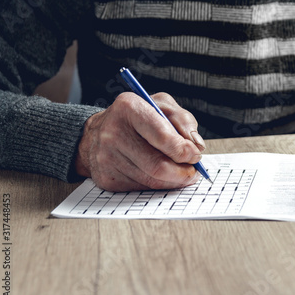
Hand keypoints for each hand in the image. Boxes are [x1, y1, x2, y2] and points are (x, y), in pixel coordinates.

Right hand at [75, 92, 205, 191]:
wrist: (97, 132)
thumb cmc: (136, 117)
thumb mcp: (161, 105)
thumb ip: (183, 120)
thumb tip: (196, 145)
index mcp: (129, 108)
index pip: (162, 137)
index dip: (183, 150)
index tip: (195, 154)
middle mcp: (113, 133)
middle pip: (158, 165)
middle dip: (183, 172)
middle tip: (193, 170)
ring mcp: (107, 159)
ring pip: (152, 181)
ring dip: (174, 180)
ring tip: (182, 173)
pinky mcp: (106, 179)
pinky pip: (142, 188)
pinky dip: (158, 184)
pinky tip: (161, 175)